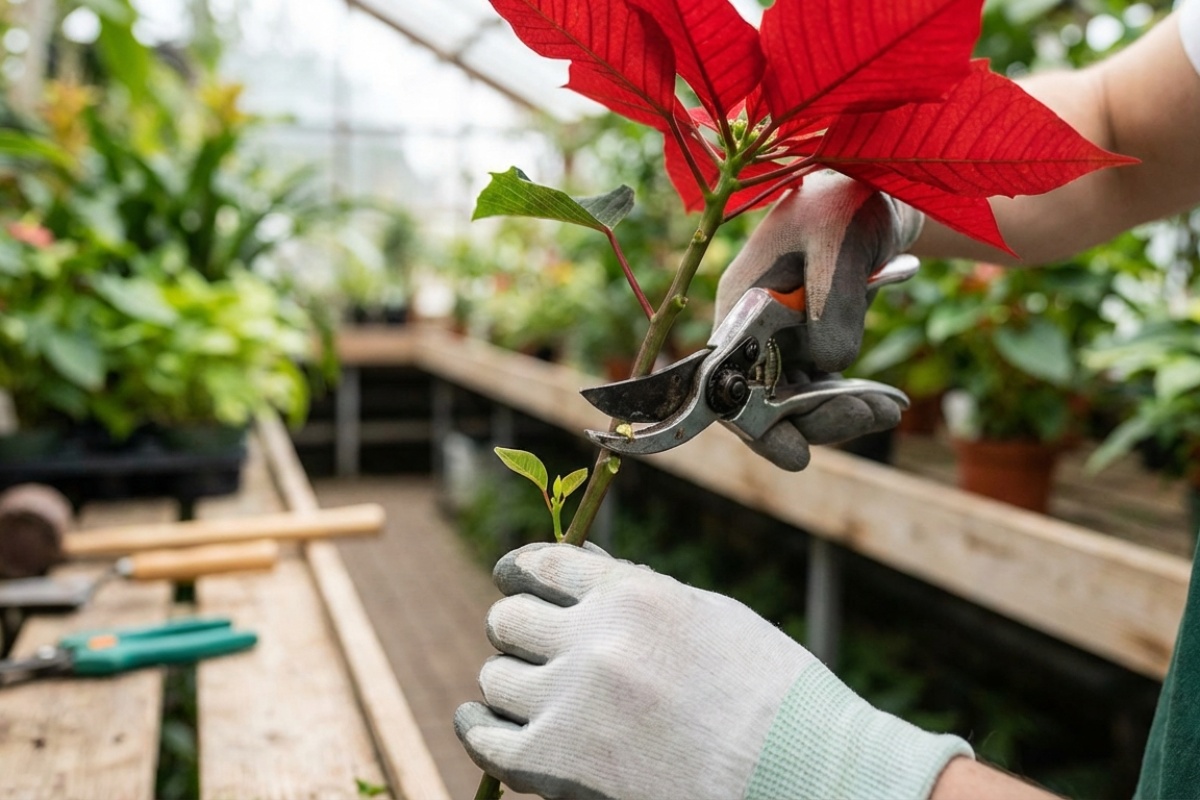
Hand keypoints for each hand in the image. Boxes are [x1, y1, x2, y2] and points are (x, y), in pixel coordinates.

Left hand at [456, 542, 969, 799]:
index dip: (519, 569)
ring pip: (494, 677)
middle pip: (507, 619)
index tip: (510, 577)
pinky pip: (484, 739)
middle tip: (530, 642)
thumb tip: (580, 562)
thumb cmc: (770, 692)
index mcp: (632, 594)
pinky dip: (476, 727)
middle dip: (517, 628)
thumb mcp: (709, 618)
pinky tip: (479, 720)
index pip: (541, 564)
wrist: (801, 775)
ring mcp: (572, 705)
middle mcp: (593, 641)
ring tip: (528, 690)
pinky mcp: (556, 767)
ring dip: (509, 681)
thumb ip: (636, 589)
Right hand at [715, 171, 923, 469]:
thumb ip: (832, 307)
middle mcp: (754, 327)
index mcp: (742, 302)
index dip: (756, 424)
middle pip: (767, 399)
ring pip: (798, 399)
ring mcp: (782, 336)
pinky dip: (851, 398)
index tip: (795, 454)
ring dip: (839, 413)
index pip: (731, 380)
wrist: (881, 184)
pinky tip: (885, 402)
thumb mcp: (839, 246)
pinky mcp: (812, 339)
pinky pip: (823, 385)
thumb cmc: (847, 201)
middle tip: (868, 416)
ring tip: (887, 409)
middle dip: (814, 419)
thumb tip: (828, 366)